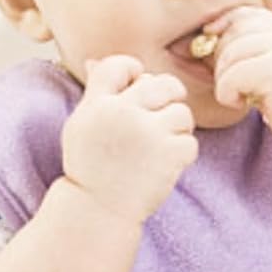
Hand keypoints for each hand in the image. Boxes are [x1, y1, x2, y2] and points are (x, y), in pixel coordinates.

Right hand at [61, 55, 197, 222]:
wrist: (97, 210)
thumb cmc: (90, 168)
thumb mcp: (82, 125)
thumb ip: (96, 93)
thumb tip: (94, 61)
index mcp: (97, 103)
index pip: (120, 64)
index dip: (134, 72)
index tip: (137, 90)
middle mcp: (122, 112)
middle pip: (162, 84)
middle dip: (168, 99)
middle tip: (161, 118)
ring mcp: (147, 132)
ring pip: (182, 113)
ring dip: (177, 129)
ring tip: (162, 146)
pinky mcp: (168, 154)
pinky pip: (190, 142)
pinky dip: (182, 154)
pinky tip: (165, 164)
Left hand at [205, 7, 271, 144]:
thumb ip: (259, 52)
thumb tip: (210, 40)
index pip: (247, 14)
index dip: (223, 26)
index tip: (208, 42)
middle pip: (234, 32)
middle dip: (220, 59)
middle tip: (229, 85)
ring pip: (229, 54)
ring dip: (223, 79)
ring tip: (237, 97)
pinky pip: (232, 76)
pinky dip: (227, 93)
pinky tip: (239, 104)